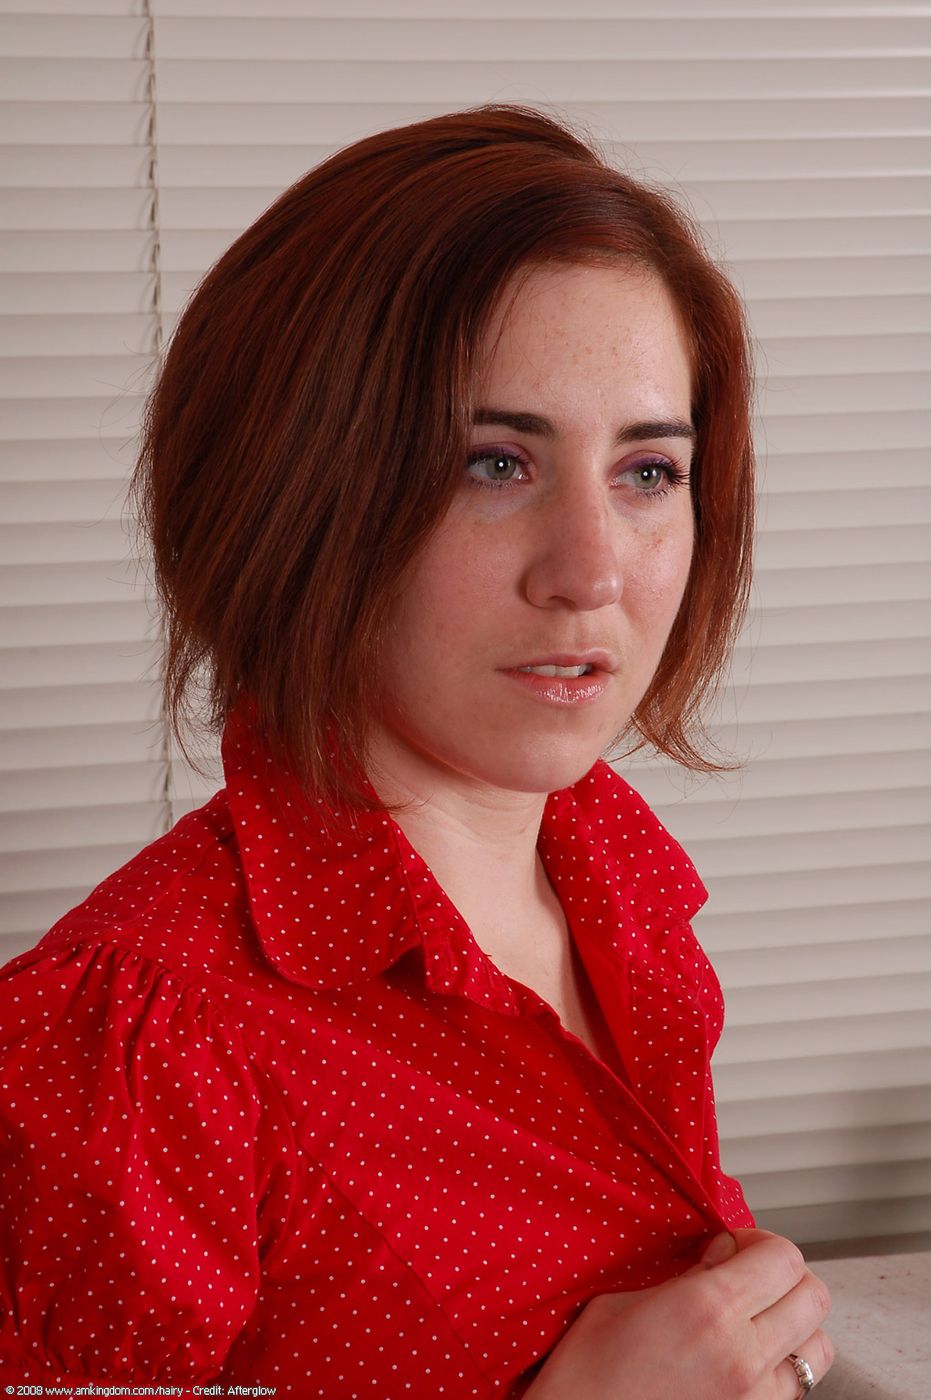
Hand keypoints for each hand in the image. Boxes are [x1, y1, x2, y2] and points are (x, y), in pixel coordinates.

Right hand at [525, 1228, 832, 1398]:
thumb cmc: (587, 1375)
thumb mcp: (623, 1301)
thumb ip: (687, 1275)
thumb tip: (724, 1254)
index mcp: (708, 1309)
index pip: (783, 1257)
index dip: (762, 1241)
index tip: (735, 1245)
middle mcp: (743, 1355)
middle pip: (814, 1296)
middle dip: (786, 1276)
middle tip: (749, 1274)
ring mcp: (755, 1399)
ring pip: (818, 1348)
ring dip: (795, 1325)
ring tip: (756, 1320)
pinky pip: (794, 1390)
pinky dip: (783, 1368)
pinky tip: (747, 1360)